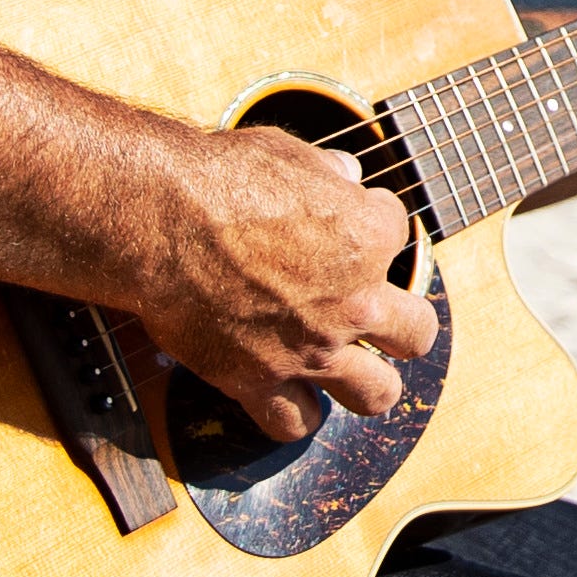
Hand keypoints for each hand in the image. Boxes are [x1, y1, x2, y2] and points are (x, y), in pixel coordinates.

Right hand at [87, 122, 441, 443]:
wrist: (160, 220)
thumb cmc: (218, 178)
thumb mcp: (287, 154)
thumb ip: (325, 171)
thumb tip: (344, 174)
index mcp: (368, 236)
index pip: (398, 232)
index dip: (370, 223)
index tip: (342, 222)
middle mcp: (354, 301)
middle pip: (417, 332)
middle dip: (401, 324)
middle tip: (376, 315)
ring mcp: (312, 348)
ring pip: (377, 393)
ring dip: (367, 381)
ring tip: (349, 370)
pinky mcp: (259, 379)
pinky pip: (295, 422)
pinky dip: (294, 413)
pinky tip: (287, 394)